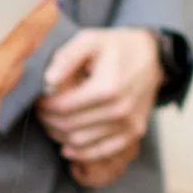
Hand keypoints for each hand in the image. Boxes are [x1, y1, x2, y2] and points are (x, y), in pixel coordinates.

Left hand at [37, 27, 160, 189]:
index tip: (39, 99)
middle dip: (49, 120)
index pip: (63, 107)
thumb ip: (67, 57)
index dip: (44, 106)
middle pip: (69, 126)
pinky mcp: (134, 132)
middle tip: (42, 112)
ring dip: (60, 136)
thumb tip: (48, 80)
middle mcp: (120, 109)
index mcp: (108, 87)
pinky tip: (67, 147)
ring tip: (53, 123)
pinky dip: (80, 153)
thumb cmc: (118, 46)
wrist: (153, 56)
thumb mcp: (91, 39)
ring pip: (80, 142)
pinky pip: (101, 152)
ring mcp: (129, 123)